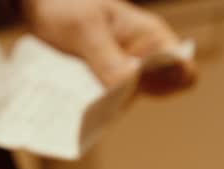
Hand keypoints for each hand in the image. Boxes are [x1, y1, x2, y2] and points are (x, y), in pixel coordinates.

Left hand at [23, 0, 197, 94]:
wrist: (39, 5)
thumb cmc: (66, 4)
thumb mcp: (85, 29)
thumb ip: (108, 59)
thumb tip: (129, 89)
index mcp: (153, 36)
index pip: (184, 69)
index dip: (170, 82)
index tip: (138, 83)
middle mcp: (148, 55)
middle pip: (164, 89)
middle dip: (140, 95)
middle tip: (107, 88)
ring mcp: (130, 69)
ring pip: (138, 97)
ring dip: (119, 101)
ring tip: (91, 90)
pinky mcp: (110, 79)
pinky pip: (116, 99)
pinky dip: (105, 103)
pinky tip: (85, 96)